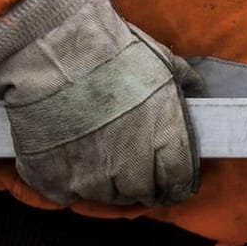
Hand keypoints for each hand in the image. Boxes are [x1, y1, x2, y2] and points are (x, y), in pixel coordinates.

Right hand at [0, 0, 203, 206]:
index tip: (170, 181)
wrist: (49, 49)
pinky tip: (66, 156)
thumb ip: (183, 83)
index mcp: (164, 141)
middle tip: (128, 164)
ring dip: (104, 182)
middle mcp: (130, 166)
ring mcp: (89, 177)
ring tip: (95, 154)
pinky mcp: (52, 179)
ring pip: (105, 196)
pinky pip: (66, 194)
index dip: (176, 183)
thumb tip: (197, 89)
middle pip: (142, 193)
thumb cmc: (109, 51)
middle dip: (140, 182)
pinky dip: (67, 181)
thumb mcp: (161, 62)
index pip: (179, 182)